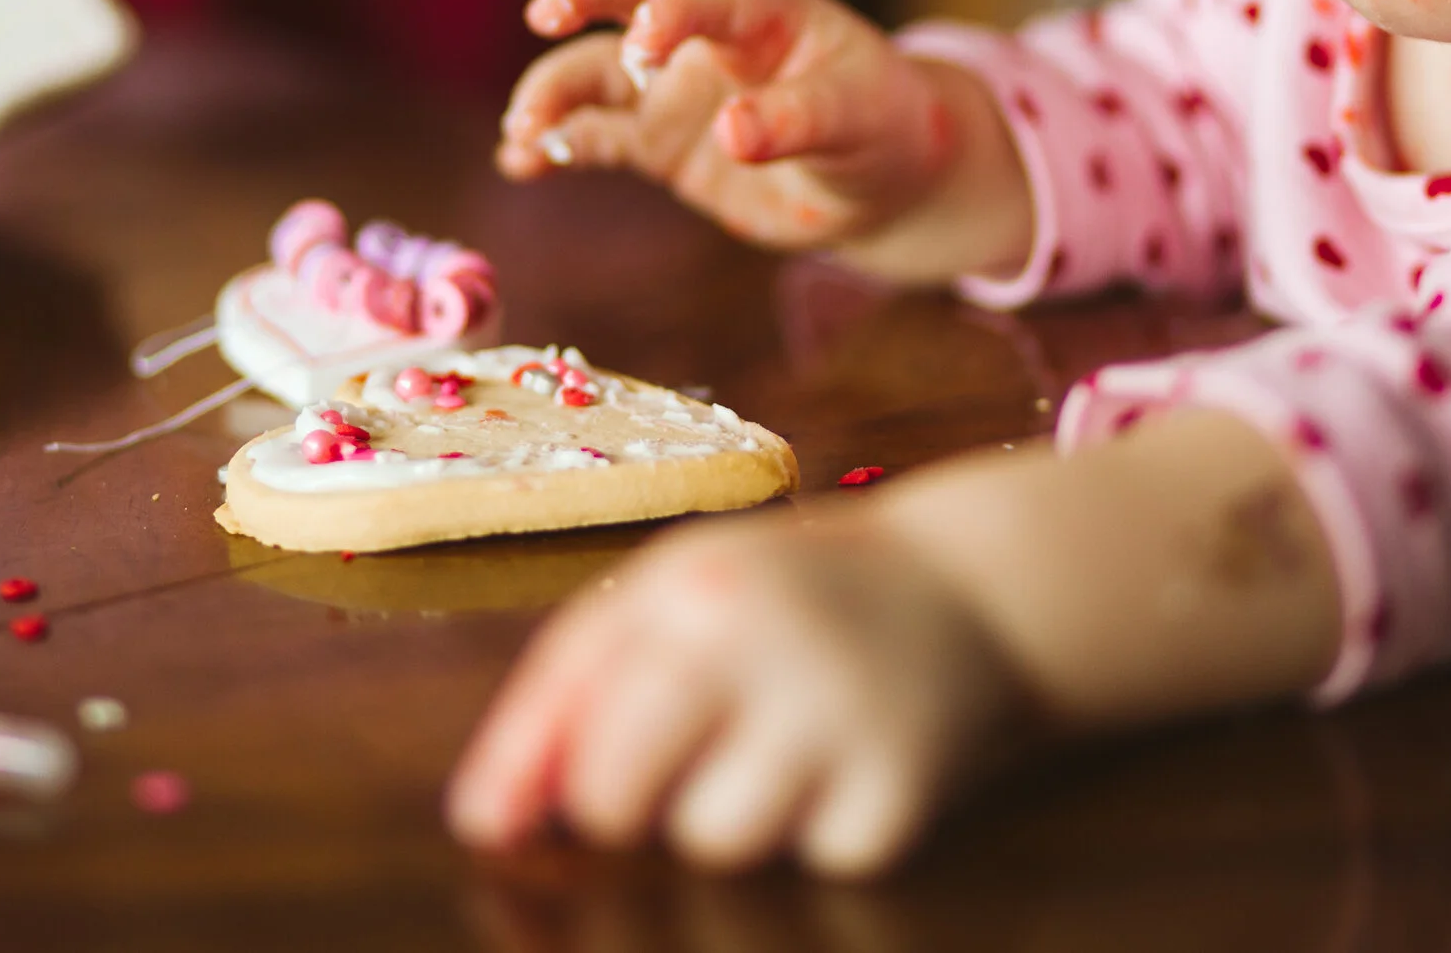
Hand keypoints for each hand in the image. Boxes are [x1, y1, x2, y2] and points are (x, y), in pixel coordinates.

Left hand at [446, 510, 1025, 875]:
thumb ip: (568, 686)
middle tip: (681, 750)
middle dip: (627, 799)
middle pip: (620, 801)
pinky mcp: (904, 790)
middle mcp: (765, 645)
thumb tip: (481, 820)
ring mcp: (841, 719)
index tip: (508, 819)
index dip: (537, 782)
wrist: (969, 587)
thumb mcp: (674, 592)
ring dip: (728, 815)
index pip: (572, 727)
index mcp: (693, 588)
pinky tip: (846, 762)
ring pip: (712, 843)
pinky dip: (820, 832)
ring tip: (776, 746)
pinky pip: (814, 863)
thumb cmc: (785, 596)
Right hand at [497, 0, 1024, 270]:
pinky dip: (555, 145)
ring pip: (596, 72)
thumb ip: (797, 120)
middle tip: (543, 14)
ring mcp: (675, 89)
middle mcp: (706, 39)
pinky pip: (594, 136)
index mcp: (763, 13)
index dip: (674, 10)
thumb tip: (732, 133)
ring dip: (553, 93)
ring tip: (524, 131)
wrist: (879, 179)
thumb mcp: (856, 119)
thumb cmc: (879, 125)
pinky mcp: (659, 142)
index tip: (643, 43)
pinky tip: (519, 162)